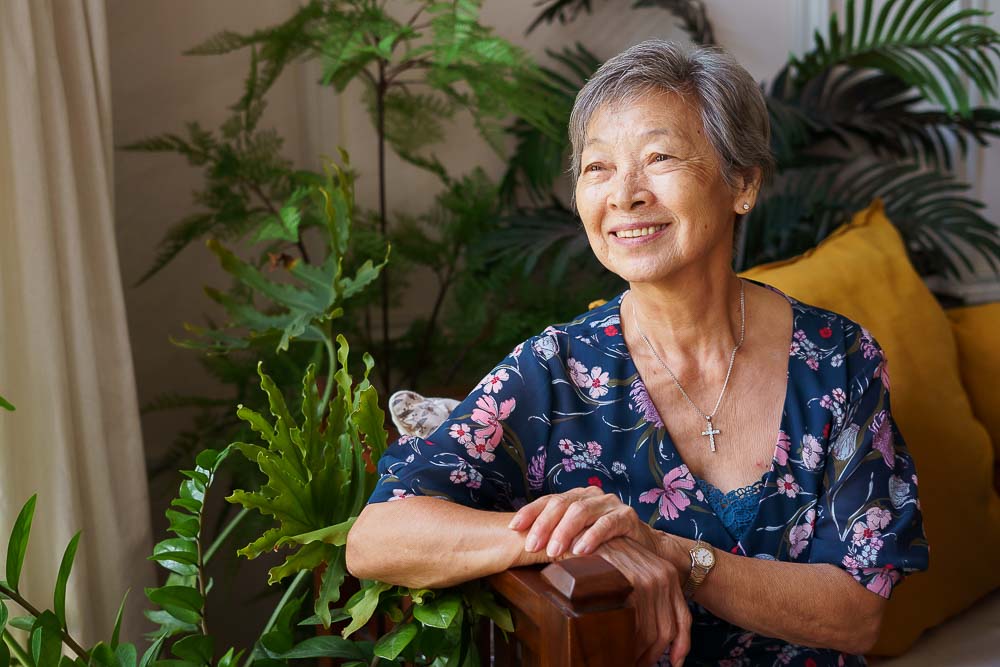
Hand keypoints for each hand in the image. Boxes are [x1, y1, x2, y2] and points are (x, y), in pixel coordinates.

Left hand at [508, 486, 662, 558]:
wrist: (645, 549)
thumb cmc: (605, 545)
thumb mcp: (578, 538)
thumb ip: (558, 536)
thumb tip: (525, 546)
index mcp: (576, 497)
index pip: (548, 500)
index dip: (530, 512)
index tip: (513, 528)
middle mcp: (591, 495)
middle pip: (562, 504)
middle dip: (544, 525)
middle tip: (532, 546)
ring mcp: (610, 503)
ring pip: (581, 511)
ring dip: (564, 532)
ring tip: (553, 551)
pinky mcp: (627, 516)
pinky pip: (607, 523)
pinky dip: (592, 536)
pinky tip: (581, 550)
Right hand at [594, 537, 690, 666]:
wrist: (586, 532)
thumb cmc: (607, 557)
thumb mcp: (636, 572)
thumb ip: (650, 599)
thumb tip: (657, 639)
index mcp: (668, 575)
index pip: (682, 620)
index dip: (681, 647)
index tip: (675, 663)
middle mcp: (663, 577)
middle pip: (666, 631)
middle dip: (654, 654)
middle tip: (638, 663)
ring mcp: (647, 580)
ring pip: (651, 632)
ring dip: (639, 653)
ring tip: (626, 659)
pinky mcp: (629, 583)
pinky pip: (634, 624)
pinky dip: (629, 642)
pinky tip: (619, 648)